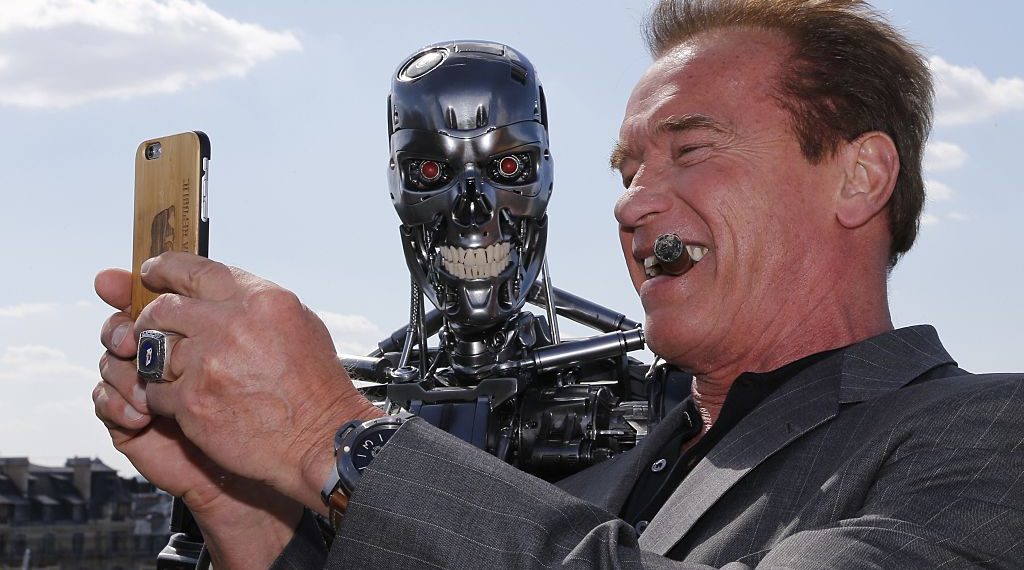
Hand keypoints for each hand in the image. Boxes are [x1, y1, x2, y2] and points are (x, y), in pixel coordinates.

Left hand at [134, 252, 382, 509]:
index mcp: (260, 300)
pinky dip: (164, 399)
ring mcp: (207, 363)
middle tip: (153, 329)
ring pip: (152, 351)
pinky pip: (155, 392)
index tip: (151, 273)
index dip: (164, 270)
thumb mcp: (299, 325)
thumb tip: (219, 298)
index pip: (195, 269)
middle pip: (163, 309)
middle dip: (152, 319)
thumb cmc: (315, 387)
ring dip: (159, 363)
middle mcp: (231, 324)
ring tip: (180, 374)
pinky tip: (188, 405)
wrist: (320, 439)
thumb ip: (253, 305)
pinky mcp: (192, 401)